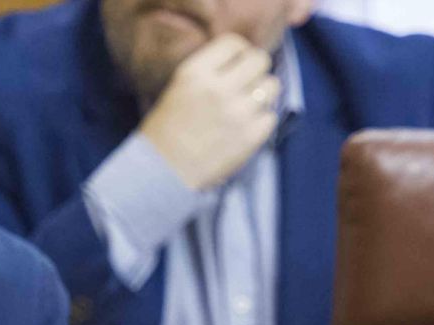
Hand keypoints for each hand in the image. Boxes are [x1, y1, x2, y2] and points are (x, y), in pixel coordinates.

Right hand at [137, 35, 277, 191]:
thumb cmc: (166, 131)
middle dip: (256, 70)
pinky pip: (270, 116)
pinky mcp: (249, 137)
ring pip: (271, 86)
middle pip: (259, 60)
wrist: (162, 173)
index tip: (238, 63)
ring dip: (263, 94)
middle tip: (248, 83)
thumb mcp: (179, 88)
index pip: (234, 43)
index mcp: (196, 72)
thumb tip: (243, 63)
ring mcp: (237, 113)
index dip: (240, 52)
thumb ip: (209, 71)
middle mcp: (219, 88)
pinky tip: (245, 128)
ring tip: (248, 106)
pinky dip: (261, 122)